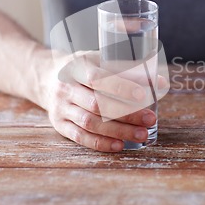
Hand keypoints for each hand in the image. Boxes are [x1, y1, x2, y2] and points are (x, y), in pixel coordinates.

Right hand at [42, 51, 158, 151]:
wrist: (44, 77)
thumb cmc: (82, 67)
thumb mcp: (99, 59)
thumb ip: (126, 69)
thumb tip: (159, 82)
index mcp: (76, 66)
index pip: (98, 78)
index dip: (120, 86)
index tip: (143, 93)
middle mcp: (66, 87)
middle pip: (97, 104)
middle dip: (126, 113)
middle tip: (150, 119)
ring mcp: (61, 108)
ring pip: (90, 123)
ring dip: (118, 131)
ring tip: (142, 134)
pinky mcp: (59, 124)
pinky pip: (80, 137)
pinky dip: (101, 143)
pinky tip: (120, 145)